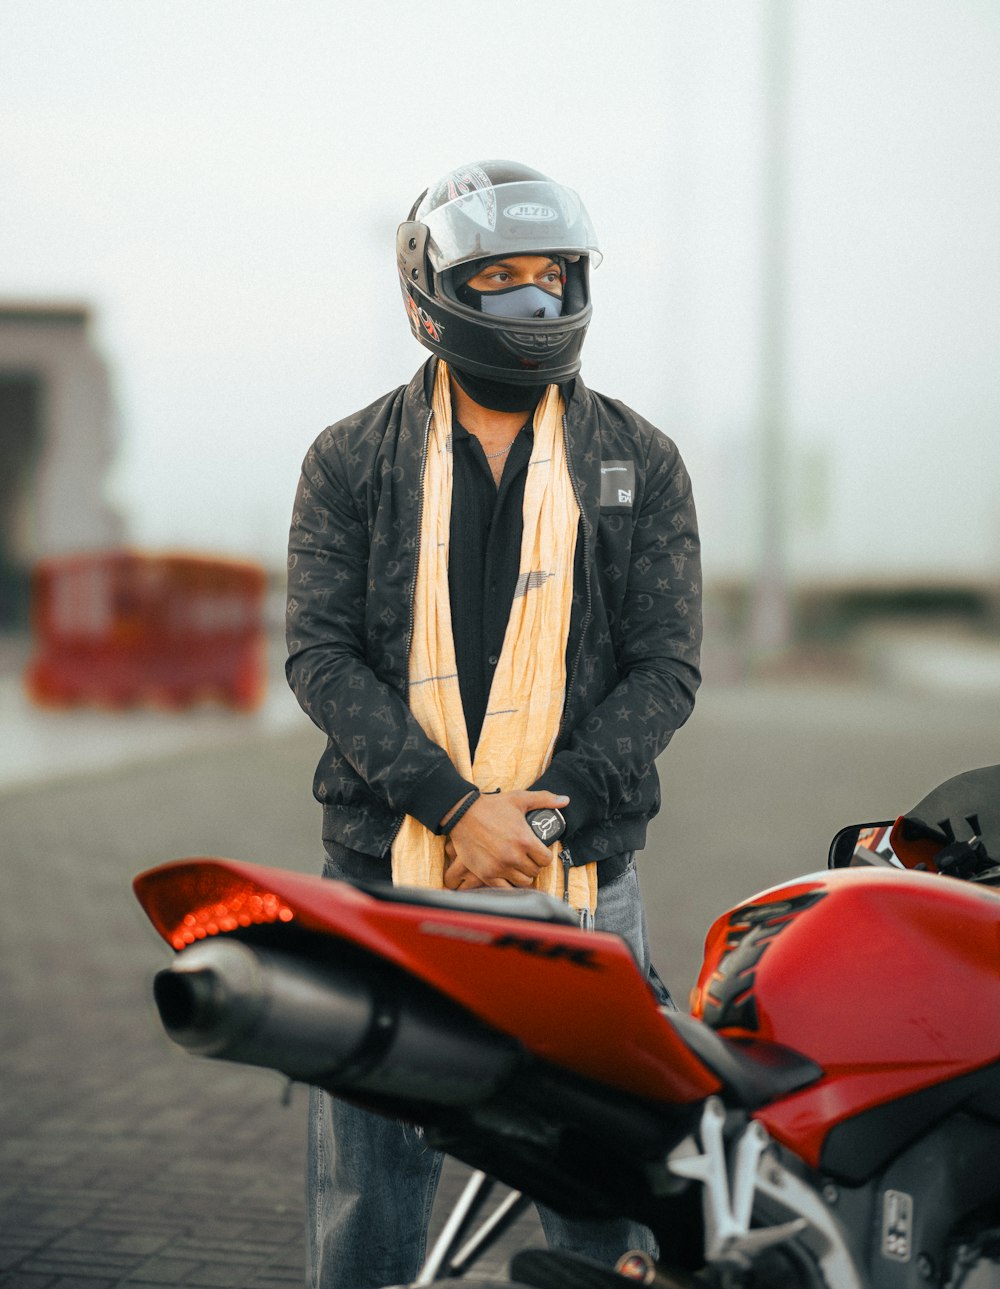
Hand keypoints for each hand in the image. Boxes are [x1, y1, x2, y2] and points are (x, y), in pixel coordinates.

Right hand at [444, 790, 567, 888]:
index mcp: (525, 840)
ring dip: (522, 875)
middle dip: (533, 865)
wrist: (462, 814)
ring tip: (517, 866)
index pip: (546, 860)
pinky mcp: (486, 874)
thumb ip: (544, 799)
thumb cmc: (492, 806)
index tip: (538, 852)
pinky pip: (505, 889)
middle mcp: (514, 856)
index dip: (544, 856)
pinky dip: (508, 884)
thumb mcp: (519, 799)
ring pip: (523, 882)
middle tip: (526, 858)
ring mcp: (500, 867)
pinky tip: (506, 875)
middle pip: (535, 871)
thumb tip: (565, 800)